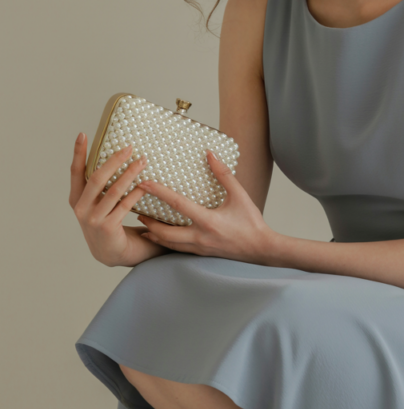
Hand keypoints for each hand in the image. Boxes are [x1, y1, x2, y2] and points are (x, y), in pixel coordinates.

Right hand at [69, 134, 166, 266]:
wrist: (113, 254)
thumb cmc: (110, 224)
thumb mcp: (100, 204)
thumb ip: (102, 187)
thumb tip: (118, 158)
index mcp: (77, 200)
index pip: (76, 172)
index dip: (78, 153)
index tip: (83, 134)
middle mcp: (82, 209)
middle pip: (97, 178)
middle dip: (114, 160)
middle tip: (129, 147)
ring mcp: (93, 219)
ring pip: (113, 190)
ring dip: (130, 174)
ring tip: (143, 161)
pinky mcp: (107, 227)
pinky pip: (124, 205)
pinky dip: (136, 193)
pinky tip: (145, 184)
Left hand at [136, 150, 274, 262]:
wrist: (261, 249)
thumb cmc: (251, 222)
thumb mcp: (240, 195)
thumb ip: (224, 174)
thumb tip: (210, 154)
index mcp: (208, 221)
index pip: (177, 204)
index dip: (158, 192)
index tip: (144, 183)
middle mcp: (200, 237)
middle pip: (165, 232)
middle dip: (148, 222)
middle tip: (136, 211)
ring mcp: (199, 248)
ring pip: (168, 244)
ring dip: (154, 234)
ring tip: (143, 225)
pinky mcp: (201, 254)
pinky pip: (178, 249)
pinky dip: (165, 243)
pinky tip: (161, 238)